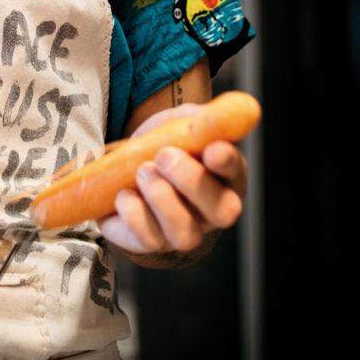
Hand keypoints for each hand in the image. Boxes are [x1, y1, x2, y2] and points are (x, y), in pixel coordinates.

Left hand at [98, 103, 247, 257]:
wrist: (124, 172)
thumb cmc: (161, 146)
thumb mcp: (177, 124)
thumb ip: (193, 119)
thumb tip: (205, 117)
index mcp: (224, 176)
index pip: (235, 171)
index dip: (226, 162)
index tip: (211, 149)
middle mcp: (212, 211)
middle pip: (220, 210)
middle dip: (191, 181)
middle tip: (163, 156)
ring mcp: (184, 232)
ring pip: (185, 233)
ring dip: (161, 198)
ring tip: (142, 171)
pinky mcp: (153, 242)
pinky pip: (148, 238)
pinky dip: (133, 213)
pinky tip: (124, 194)